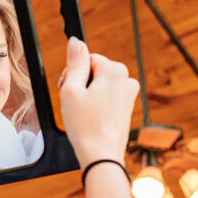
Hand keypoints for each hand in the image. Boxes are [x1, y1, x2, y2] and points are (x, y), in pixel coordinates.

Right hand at [58, 37, 138, 167]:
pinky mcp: (126, 108)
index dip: (73, 74)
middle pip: (94, 71)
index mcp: (115, 70)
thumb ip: (74, 63)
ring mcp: (128, 94)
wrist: (101, 155)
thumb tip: (76, 42)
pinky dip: (96, 106)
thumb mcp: (71, 90)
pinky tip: (91, 120)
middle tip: (74, 104)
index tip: (68, 91)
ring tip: (82, 114)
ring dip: (87, 96)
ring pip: (99, 85)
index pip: (86, 59)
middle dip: (81, 84)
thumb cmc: (85, 126)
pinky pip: (105, 98)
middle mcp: (126, 79)